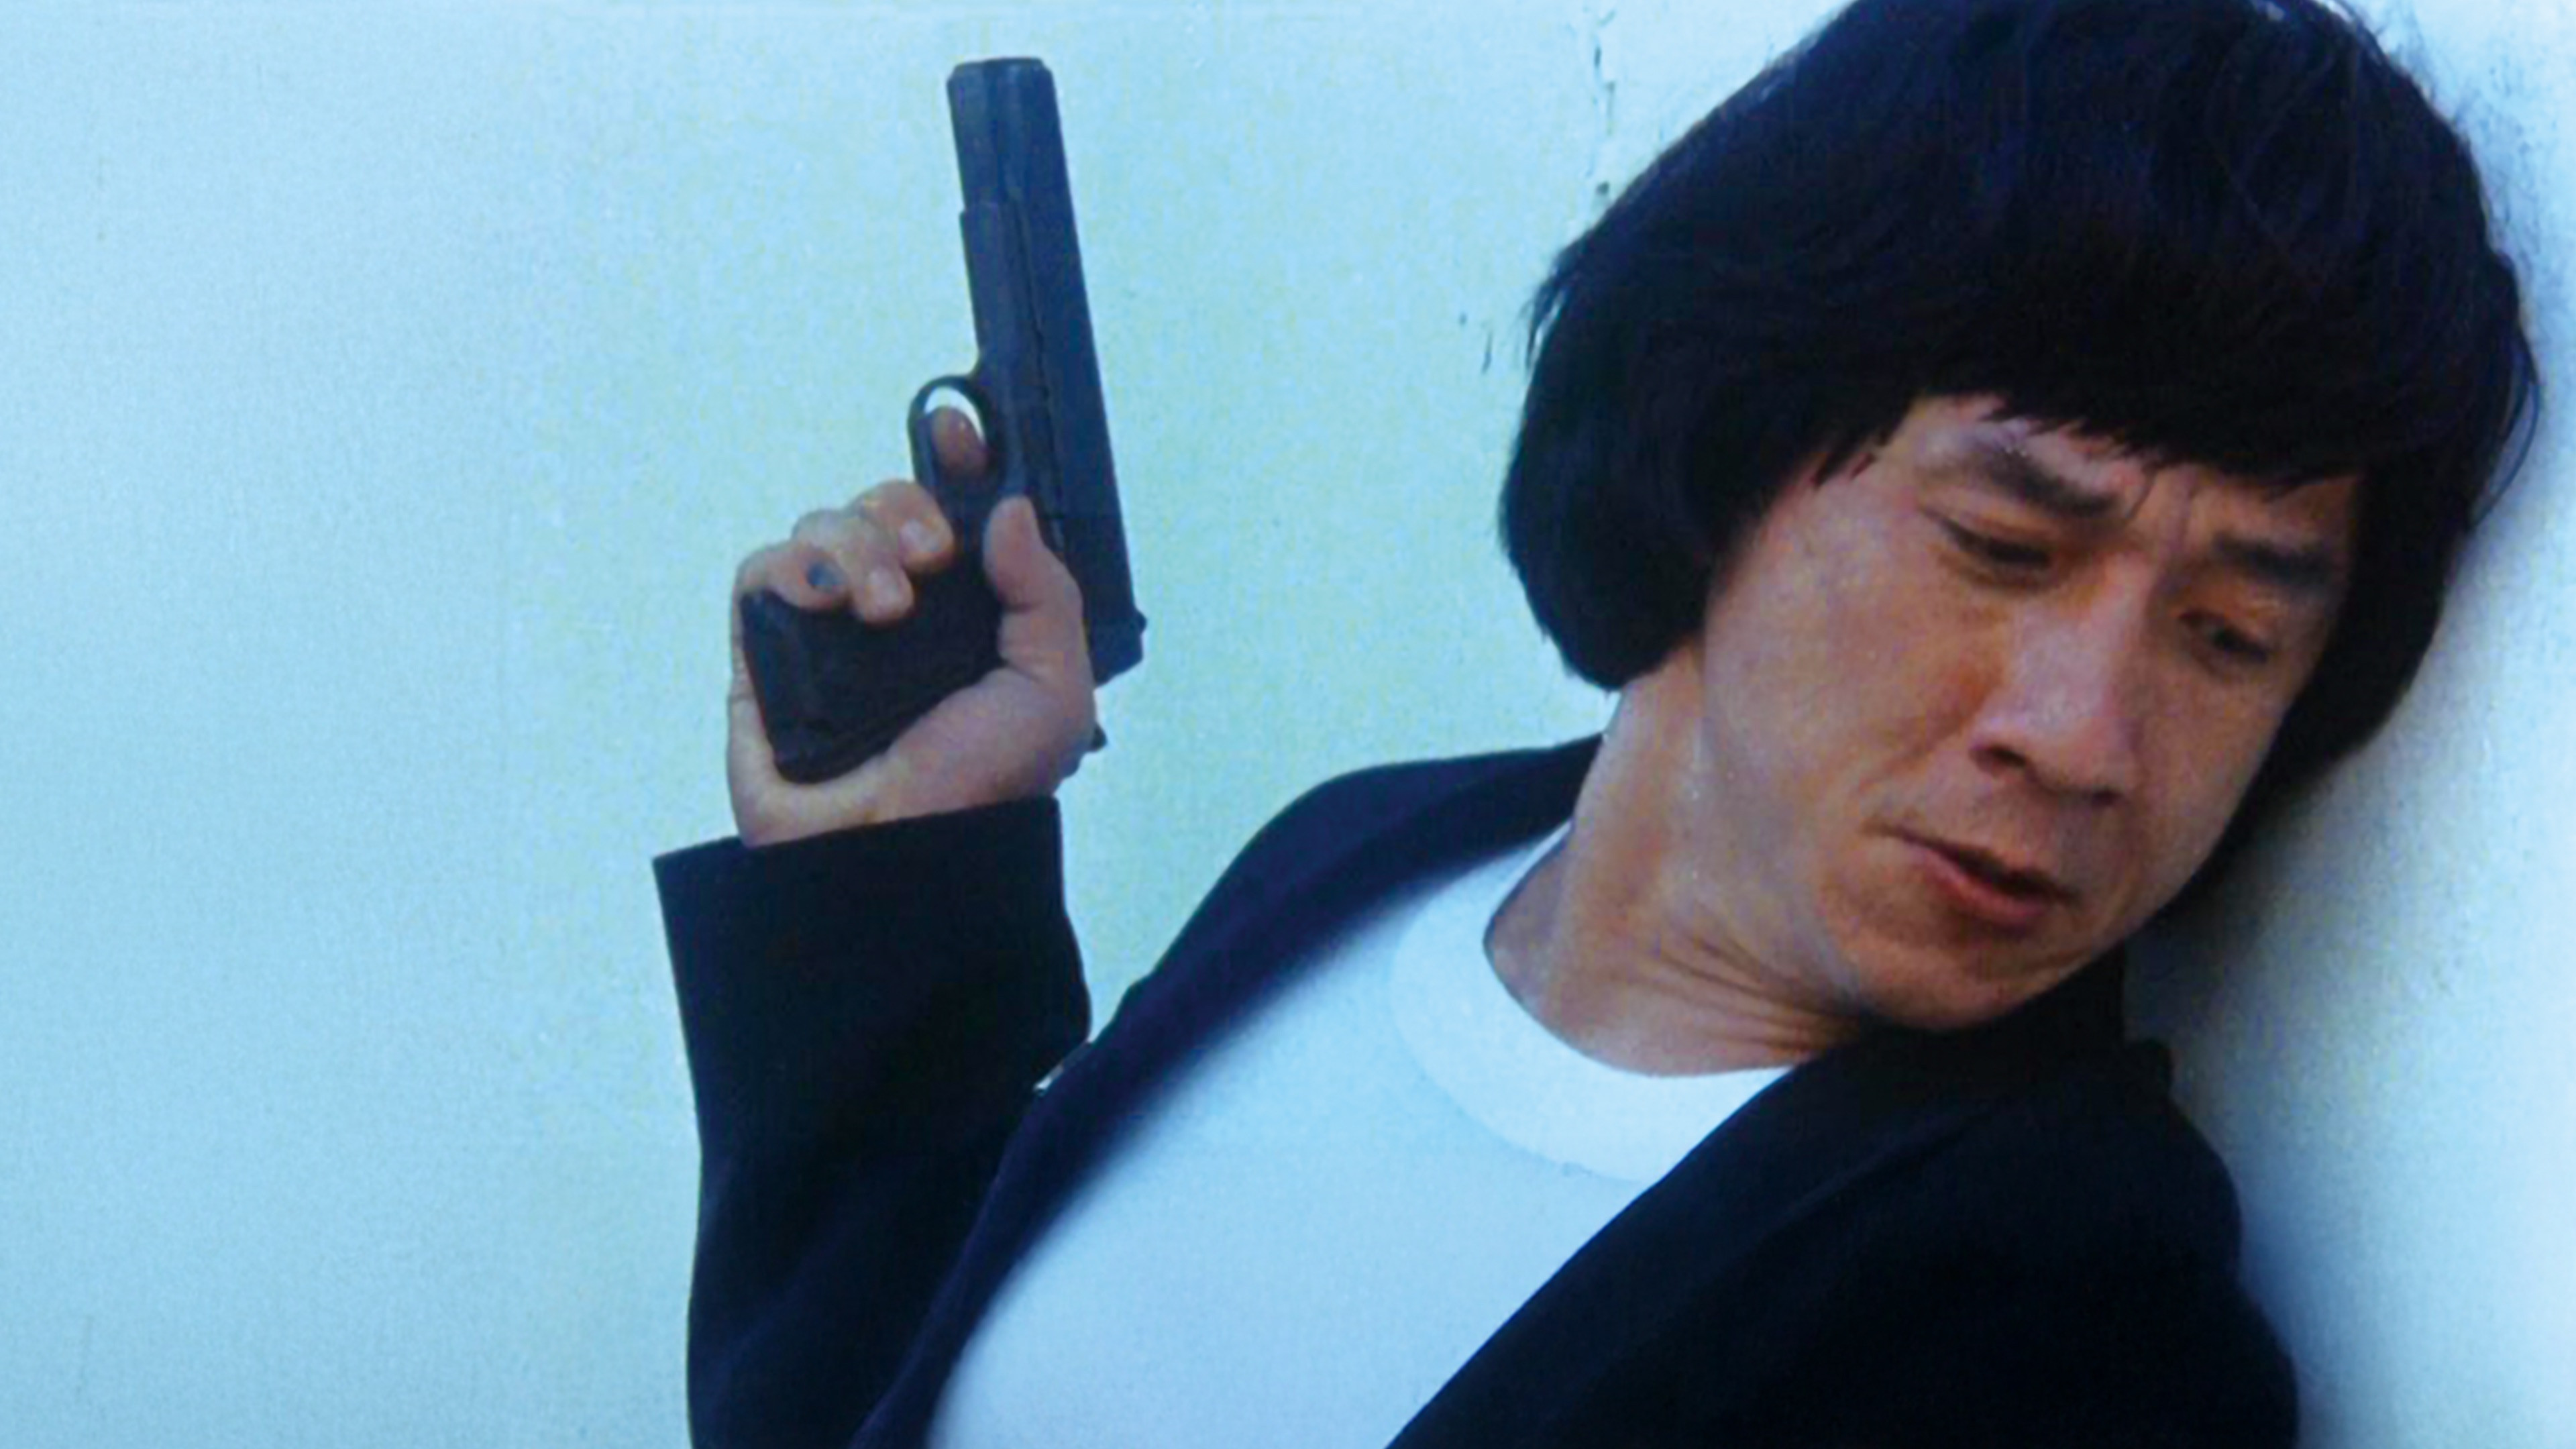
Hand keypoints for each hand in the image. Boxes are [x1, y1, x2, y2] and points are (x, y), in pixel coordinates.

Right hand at [725, 409, 1096, 845]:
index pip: (953, 513)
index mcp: (966, 614)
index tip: (955, 431)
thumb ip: (1045, 592)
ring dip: (859, 547)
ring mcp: (827, 631)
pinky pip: (763, 571)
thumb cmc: (981, 791)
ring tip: (888, 612)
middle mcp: (896, 613)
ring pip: (825, 527)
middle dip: (910, 510)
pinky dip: (795, 570)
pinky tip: (833, 606)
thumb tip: (1008, 511)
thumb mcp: (1052, 690)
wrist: (900, 856)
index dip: (952, 462)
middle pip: (885, 505)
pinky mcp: (764, 653)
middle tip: (933, 560)